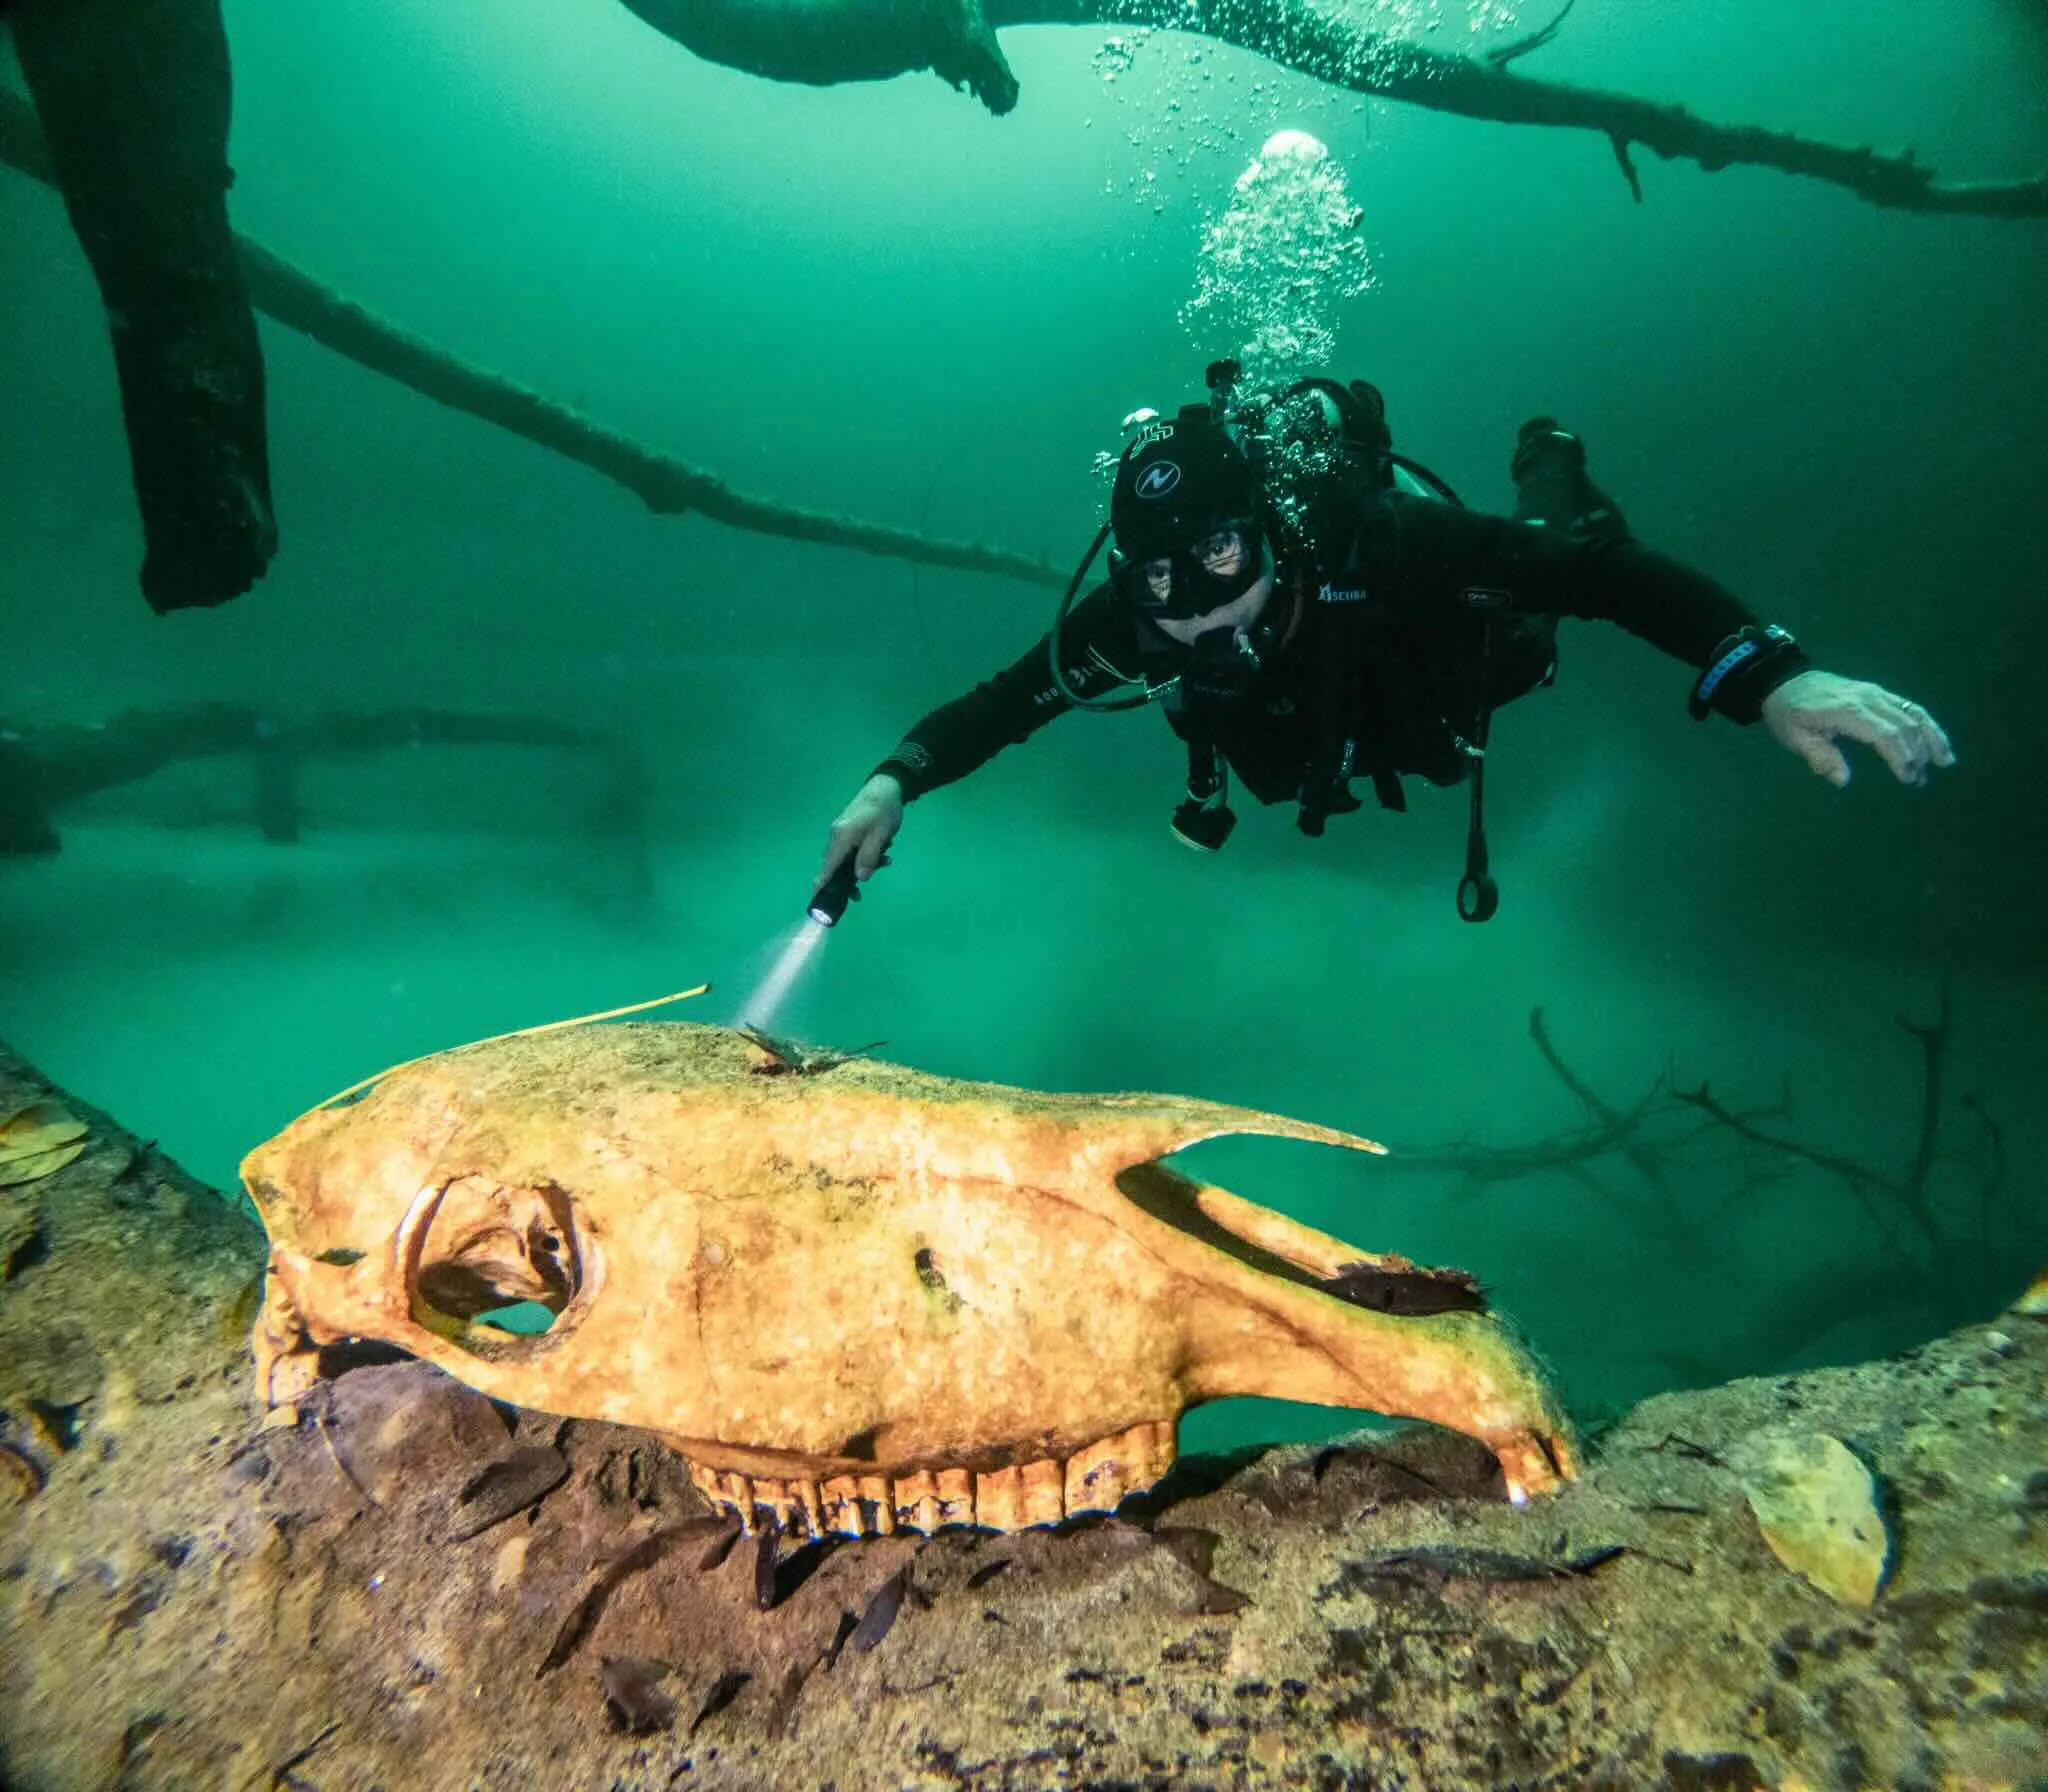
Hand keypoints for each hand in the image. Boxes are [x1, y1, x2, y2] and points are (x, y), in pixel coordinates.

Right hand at [817, 773, 903, 898]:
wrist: (886, 787)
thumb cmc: (884, 811)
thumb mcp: (880, 836)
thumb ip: (869, 858)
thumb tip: (859, 879)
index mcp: (841, 839)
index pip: (826, 869)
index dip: (821, 887)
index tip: (818, 903)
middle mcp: (835, 838)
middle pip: (834, 868)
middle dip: (848, 881)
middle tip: (861, 894)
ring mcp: (841, 834)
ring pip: (845, 860)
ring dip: (862, 866)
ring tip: (885, 862)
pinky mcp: (847, 832)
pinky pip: (851, 851)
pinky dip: (864, 856)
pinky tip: (883, 852)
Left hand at [1761, 670, 1954, 787]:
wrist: (1785, 681)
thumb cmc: (1788, 713)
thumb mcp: (1794, 737)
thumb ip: (1819, 757)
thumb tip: (1843, 780)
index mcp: (1847, 710)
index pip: (1884, 733)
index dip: (1900, 756)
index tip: (1908, 777)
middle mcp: (1868, 698)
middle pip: (1904, 724)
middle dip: (1917, 753)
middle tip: (1918, 781)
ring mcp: (1876, 693)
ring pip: (1913, 712)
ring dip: (1931, 737)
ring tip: (1945, 761)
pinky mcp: (1879, 693)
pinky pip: (1909, 706)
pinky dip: (1926, 724)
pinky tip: (1936, 741)